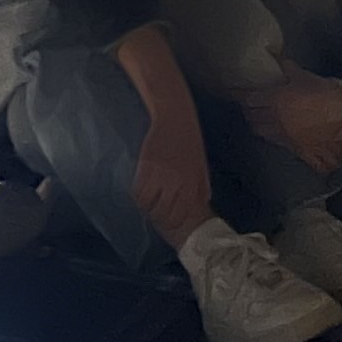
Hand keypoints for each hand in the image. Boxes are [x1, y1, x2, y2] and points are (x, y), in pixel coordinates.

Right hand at [131, 91, 212, 241]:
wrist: (174, 117)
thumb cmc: (189, 140)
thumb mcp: (200, 165)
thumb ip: (201, 186)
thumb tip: (203, 202)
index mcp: (193, 186)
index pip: (180, 216)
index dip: (171, 223)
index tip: (166, 223)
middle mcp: (178, 185)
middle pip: (163, 214)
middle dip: (157, 217)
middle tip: (152, 213)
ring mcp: (162, 178)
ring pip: (149, 206)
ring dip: (146, 207)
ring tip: (146, 202)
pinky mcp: (147, 169)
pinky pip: (138, 192)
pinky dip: (137, 195)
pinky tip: (139, 190)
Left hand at [244, 73, 341, 175]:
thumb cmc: (323, 92)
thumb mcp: (304, 76)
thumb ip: (287, 69)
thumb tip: (278, 61)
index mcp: (275, 99)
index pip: (249, 99)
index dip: (242, 95)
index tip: (236, 92)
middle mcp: (275, 118)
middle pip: (251, 116)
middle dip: (248, 109)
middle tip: (249, 103)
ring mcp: (282, 133)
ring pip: (259, 130)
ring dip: (257, 122)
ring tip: (259, 116)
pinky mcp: (291, 144)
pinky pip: (272, 139)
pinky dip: (269, 132)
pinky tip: (273, 127)